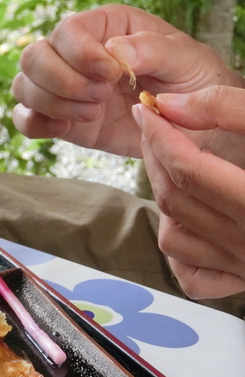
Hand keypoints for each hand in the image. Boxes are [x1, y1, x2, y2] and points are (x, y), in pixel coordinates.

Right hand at [12, 4, 242, 157]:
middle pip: (33, 57)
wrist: (190, 126)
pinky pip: (25, 119)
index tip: (112, 75)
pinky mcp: (59, 118)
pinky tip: (67, 129)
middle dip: (62, 81)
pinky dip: (36, 125)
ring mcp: (62, 88)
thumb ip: (152, 49)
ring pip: (24, 87)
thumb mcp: (184, 58)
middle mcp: (73, 54)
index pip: (68, 30)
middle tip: (101, 97)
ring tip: (93, 114)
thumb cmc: (190, 81)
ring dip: (53, 104)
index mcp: (103, 27)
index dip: (80, 54)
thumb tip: (113, 50)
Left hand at [133, 86, 244, 298]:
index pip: (188, 167)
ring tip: (172, 161)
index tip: (145, 109)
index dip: (160, 133)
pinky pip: (191, 271)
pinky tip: (190, 215)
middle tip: (154, 125)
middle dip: (156, 155)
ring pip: (174, 235)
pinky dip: (180, 243)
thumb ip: (231, 110)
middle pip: (175, 197)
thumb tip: (172, 105)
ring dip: (163, 195)